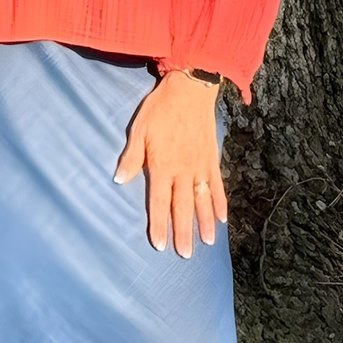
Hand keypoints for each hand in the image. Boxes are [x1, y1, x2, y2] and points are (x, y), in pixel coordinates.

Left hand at [114, 71, 222, 255]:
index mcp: (162, 165)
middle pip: (183, 207)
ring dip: (205, 223)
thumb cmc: (161, 108)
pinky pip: (217, 185)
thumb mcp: (139, 129)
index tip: (160, 245)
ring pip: (203, 200)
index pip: (160, 202)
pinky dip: (220, 202)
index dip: (160, 225)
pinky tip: (223, 217)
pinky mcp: (212, 159)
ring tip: (208, 243)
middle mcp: (183, 170)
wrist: (191, 88)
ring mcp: (200, 166)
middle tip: (185, 254)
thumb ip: (132, 157)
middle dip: (184, 232)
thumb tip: (120, 180)